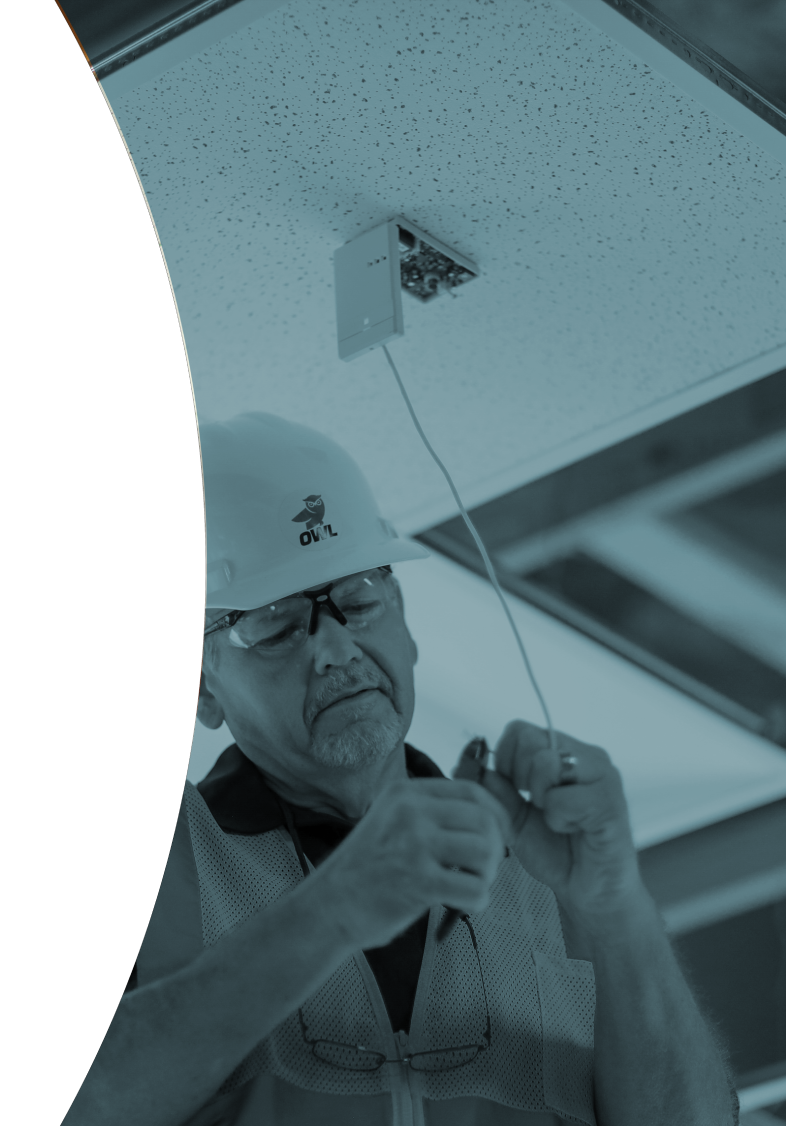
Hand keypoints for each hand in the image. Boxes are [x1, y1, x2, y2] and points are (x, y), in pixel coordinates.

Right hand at [315, 777, 511, 949]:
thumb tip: (487, 822)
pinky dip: (478, 901)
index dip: (496, 814)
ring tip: (470, 886)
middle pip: (484, 820)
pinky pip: (475, 888)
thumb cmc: (366, 870)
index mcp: (405, 793)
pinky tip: (463, 906)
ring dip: (487, 874)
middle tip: (482, 870)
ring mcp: (414, 844)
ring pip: (485, 851)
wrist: (328, 906)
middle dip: (494, 849)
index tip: (500, 836)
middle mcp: (410, 811)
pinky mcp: (419, 881)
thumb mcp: (391, 821)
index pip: (472, 791)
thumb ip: (430, 814)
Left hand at [477, 721, 642, 918]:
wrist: (590, 892)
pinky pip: (564, 798)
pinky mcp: (610, 802)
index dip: (506, 761)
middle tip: (539, 805)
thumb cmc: (558, 852)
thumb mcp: (514, 818)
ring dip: (542, 800)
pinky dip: (560, 820)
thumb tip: (470, 765)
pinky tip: (576, 830)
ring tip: (559, 818)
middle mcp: (586, 756)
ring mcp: (602, 776)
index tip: (516, 789)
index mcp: (564, 753)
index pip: (519, 730)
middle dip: (521, 779)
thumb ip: (495, 790)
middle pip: (530, 741)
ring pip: (547, 763)